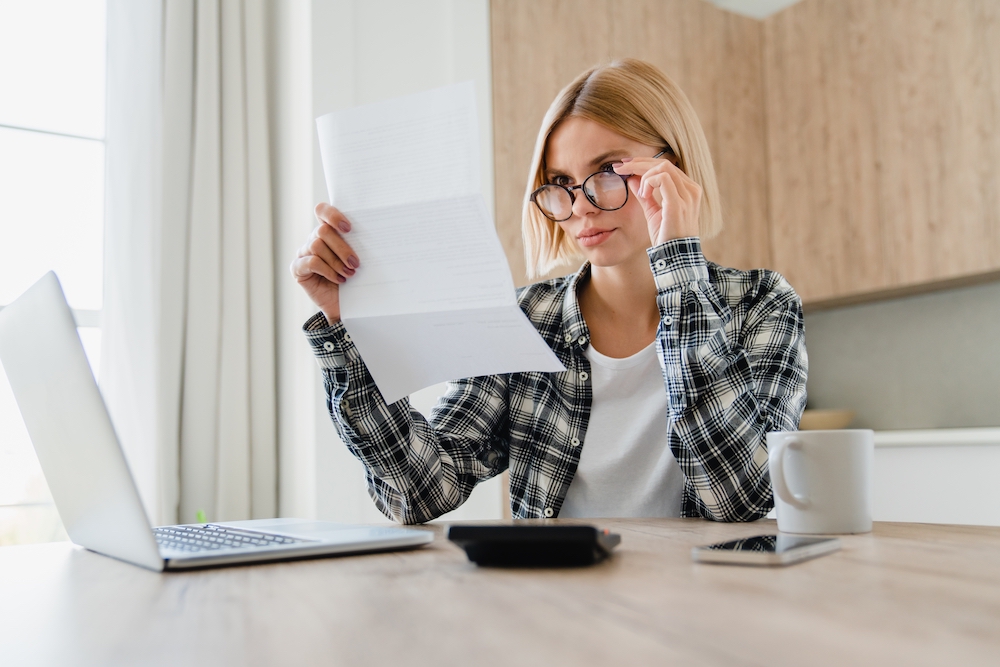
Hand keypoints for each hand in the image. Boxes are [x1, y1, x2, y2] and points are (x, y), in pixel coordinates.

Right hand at [289, 203, 359, 323]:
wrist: (346, 306)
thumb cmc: (354, 280)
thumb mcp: (357, 259)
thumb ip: (357, 245)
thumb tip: (372, 234)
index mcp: (328, 231)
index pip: (322, 211)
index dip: (333, 215)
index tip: (349, 228)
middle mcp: (313, 239)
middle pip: (322, 231)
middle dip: (342, 247)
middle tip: (355, 263)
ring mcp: (303, 253)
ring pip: (317, 246)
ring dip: (336, 261)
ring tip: (350, 274)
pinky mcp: (297, 268)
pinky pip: (312, 262)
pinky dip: (328, 270)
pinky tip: (339, 279)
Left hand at [613, 156, 701, 245]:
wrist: (675, 256)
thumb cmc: (666, 237)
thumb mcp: (653, 212)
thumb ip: (645, 195)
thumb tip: (631, 179)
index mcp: (688, 190)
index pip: (666, 167)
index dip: (644, 163)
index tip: (625, 165)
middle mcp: (691, 190)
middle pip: (664, 163)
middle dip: (639, 162)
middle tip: (620, 167)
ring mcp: (687, 195)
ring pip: (663, 167)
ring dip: (643, 173)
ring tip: (638, 190)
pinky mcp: (679, 202)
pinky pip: (662, 178)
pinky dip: (648, 182)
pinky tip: (643, 193)